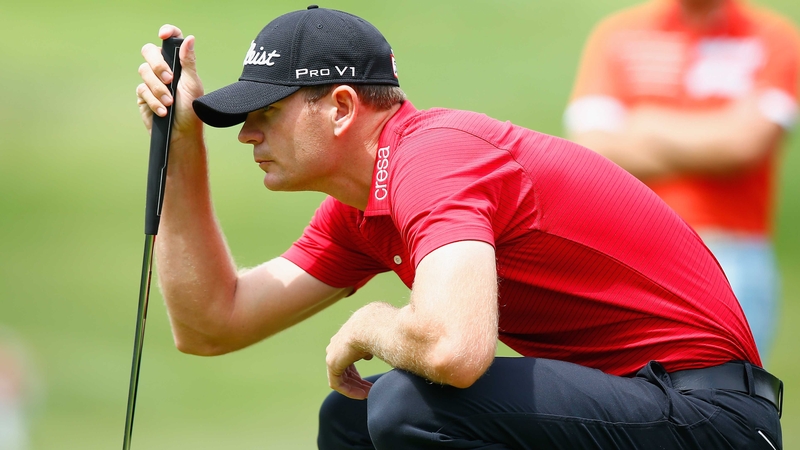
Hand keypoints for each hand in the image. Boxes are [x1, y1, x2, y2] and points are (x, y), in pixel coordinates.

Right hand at [136, 25, 203, 140]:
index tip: (164, 35)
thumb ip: (189, 62)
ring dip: (158, 88)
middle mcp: (163, 69)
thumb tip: (189, 39)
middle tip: (170, 79)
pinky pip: (142, 90)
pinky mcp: (143, 95)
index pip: (170, 41)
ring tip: (170, 102)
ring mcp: (151, 81)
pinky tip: (163, 111)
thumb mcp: (193, 84)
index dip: (167, 32)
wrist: (181, 133)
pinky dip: (154, 101)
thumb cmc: (191, 110)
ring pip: (144, 71)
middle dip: (158, 65)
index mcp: (178, 63)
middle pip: (149, 51)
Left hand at [326, 319, 373, 399]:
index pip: (350, 359)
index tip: (371, 381)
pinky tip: (362, 395)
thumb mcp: (379, 337)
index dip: (359, 372)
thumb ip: (377, 345)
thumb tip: (380, 349)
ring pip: (342, 377)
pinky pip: (337, 383)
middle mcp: (337, 345)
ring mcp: (333, 353)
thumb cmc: (379, 328)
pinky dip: (349, 390)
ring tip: (367, 394)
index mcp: (347, 338)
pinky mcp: (332, 363)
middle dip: (358, 381)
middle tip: (370, 390)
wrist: (370, 325)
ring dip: (355, 387)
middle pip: (346, 369)